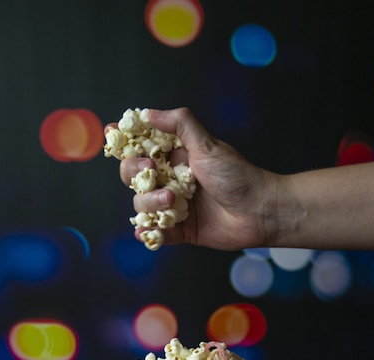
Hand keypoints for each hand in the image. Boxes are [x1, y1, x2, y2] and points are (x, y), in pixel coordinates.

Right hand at [118, 108, 277, 249]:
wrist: (259, 211)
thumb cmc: (237, 175)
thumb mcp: (208, 144)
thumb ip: (180, 124)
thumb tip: (147, 113)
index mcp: (175, 156)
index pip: (141, 147)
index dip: (126, 141)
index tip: (113, 133)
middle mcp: (170, 180)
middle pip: (133, 176)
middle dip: (135, 173)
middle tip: (149, 171)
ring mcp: (173, 206)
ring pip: (141, 204)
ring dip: (149, 202)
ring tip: (172, 200)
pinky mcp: (180, 230)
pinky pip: (155, 232)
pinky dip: (148, 232)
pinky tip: (147, 231)